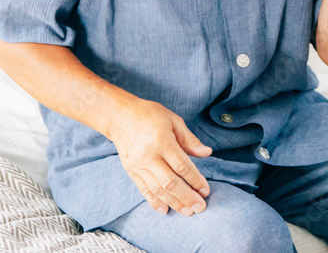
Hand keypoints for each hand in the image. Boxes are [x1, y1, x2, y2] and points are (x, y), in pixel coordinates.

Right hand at [107, 99, 212, 216]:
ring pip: (157, 190)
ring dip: (174, 203)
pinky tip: (165, 210)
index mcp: (162, 141)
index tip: (206, 190)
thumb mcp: (173, 121)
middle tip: (200, 207)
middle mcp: (149, 156)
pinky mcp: (131, 171)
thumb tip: (207, 153)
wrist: (119, 116)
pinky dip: (154, 202)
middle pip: (170, 182)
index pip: (182, 166)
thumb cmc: (150, 115)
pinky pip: (143, 190)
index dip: (195, 180)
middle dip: (187, 197)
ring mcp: (138, 165)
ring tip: (187, 211)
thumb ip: (190, 139)